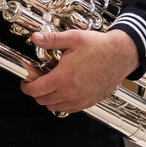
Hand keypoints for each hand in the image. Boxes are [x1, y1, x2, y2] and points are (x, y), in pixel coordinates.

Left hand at [19, 29, 137, 113]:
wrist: (120, 55)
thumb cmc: (99, 47)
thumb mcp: (73, 38)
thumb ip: (51, 39)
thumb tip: (35, 37)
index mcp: (63, 78)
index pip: (36, 90)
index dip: (26, 87)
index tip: (25, 81)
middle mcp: (71, 93)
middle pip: (43, 101)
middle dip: (35, 91)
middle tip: (36, 80)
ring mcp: (81, 100)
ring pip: (54, 107)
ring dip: (48, 98)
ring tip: (49, 84)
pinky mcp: (89, 102)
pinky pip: (68, 109)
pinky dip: (61, 102)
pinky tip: (62, 89)